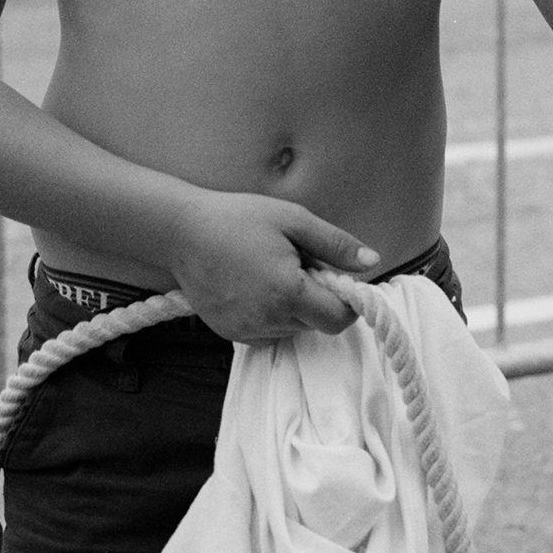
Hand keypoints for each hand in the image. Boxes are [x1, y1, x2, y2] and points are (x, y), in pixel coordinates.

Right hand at [166, 189, 379, 342]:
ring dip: (296, 306)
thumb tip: (372, 262)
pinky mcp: (230, 333)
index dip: (347, 301)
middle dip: (320, 298)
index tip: (338, 277)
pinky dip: (273, 314)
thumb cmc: (237, 219)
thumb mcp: (294, 220)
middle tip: (300, 263)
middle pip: (317, 323)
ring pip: (294, 329)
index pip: (339, 319)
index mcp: (288, 293)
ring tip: (273, 271)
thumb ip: (336, 245)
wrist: (181, 231)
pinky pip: (268, 332)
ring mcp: (246, 330)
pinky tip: (256, 285)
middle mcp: (268, 320)